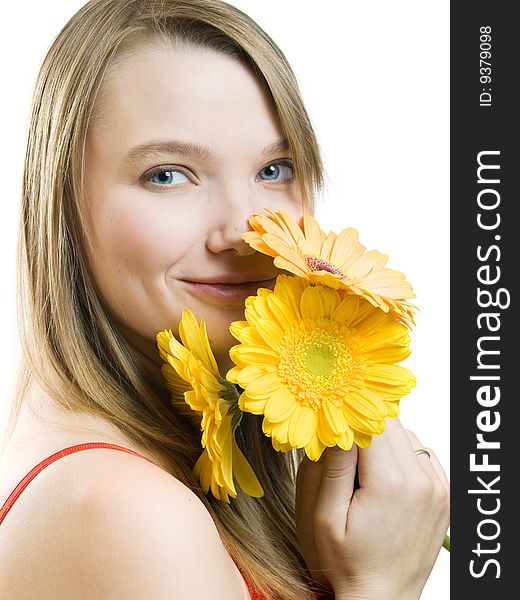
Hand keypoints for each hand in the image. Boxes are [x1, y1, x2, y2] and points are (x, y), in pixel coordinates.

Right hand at [295, 418, 449, 599]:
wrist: (383, 597)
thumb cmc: (349, 562)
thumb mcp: (327, 517)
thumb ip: (334, 468)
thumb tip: (339, 426)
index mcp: (388, 484)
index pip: (372, 424)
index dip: (351, 421)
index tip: (336, 428)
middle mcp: (420, 481)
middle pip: (392, 425)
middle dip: (367, 429)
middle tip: (348, 453)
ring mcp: (437, 488)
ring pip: (407, 436)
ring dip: (386, 443)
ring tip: (368, 472)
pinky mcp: (445, 494)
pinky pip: (423, 454)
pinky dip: (404, 456)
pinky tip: (388, 478)